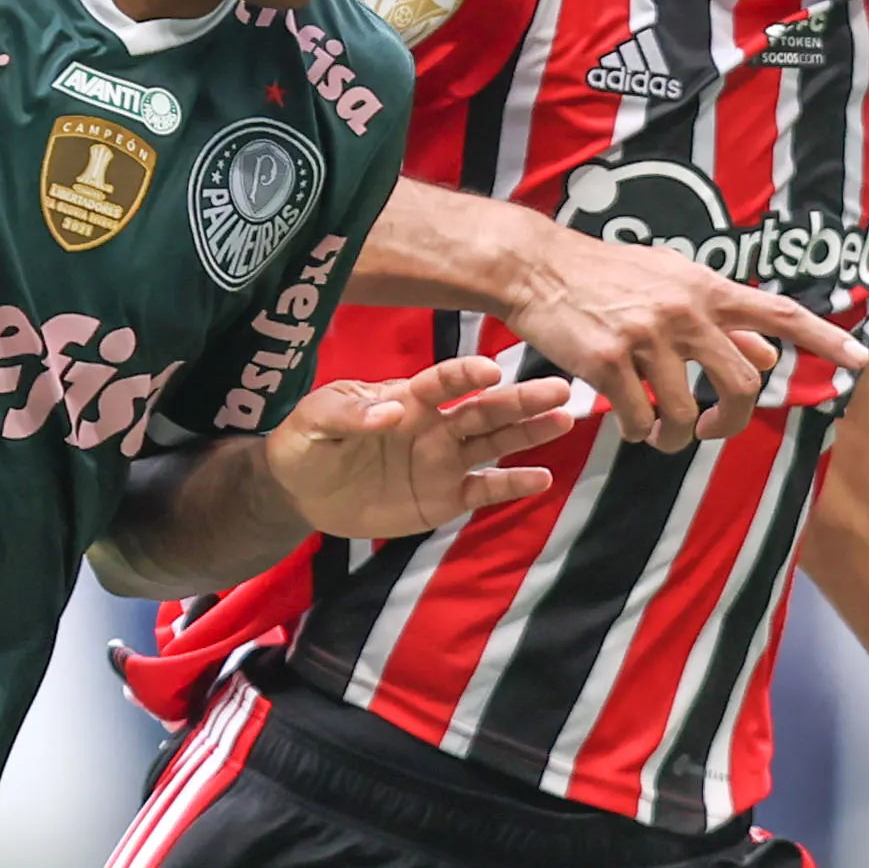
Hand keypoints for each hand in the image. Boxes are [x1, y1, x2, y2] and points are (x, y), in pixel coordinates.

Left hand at [263, 352, 582, 541]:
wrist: (302, 491)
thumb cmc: (307, 442)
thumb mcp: (314, 421)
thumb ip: (349, 413)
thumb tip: (390, 411)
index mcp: (407, 398)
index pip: (443, 382)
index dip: (465, 375)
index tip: (490, 371)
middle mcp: (435, 425)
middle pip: (484, 409)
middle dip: (521, 399)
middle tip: (560, 389)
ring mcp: (445, 461)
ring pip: (495, 443)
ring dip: (530, 432)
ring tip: (565, 420)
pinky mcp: (446, 496)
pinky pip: (484, 489)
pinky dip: (513, 485)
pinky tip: (542, 478)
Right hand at [497, 214, 860, 450]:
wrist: (538, 268)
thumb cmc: (609, 278)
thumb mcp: (673, 286)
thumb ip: (724, 319)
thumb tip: (771, 356)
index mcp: (705, 289)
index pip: (779, 313)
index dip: (823, 338)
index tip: (860, 360)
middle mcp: (684, 311)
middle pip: (741, 384)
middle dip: (731, 420)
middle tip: (712, 430)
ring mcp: (645, 336)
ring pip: (687, 414)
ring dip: (676, 438)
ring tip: (658, 433)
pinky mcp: (605, 361)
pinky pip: (638, 419)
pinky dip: (637, 431)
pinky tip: (628, 422)